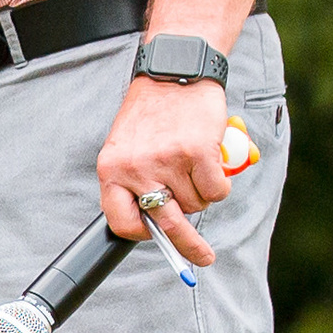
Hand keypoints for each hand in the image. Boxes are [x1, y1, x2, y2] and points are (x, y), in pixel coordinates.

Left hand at [96, 73, 230, 268]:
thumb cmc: (152, 113)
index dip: (141, 233)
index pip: (120, 220)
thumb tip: (152, 222)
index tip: (154, 236)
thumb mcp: (127, 146)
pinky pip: (216, 191)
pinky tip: (211, 160)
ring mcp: (168, 162)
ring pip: (196, 204)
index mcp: (112, 169)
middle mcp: (137, 168)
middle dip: (187, 247)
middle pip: (166, 224)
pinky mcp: (198, 153)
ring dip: (201, 192)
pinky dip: (220, 183)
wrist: (174, 72)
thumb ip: (133, 181)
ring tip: (193, 162)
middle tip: (202, 260)